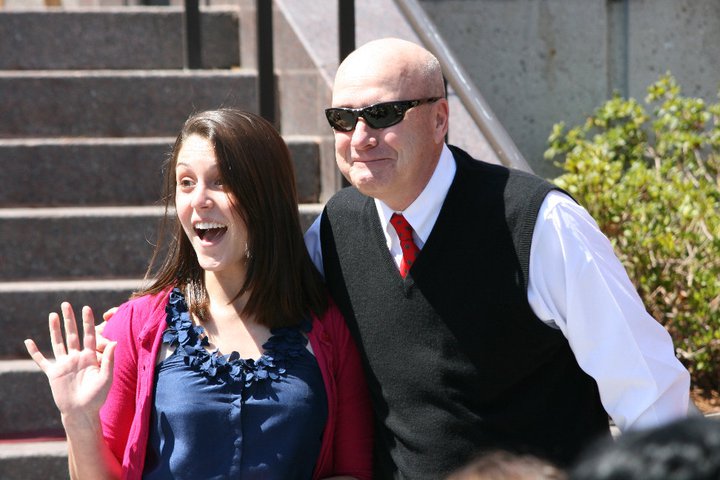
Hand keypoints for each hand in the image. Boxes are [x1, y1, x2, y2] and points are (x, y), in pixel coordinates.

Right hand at [25, 302, 115, 420]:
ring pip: (58, 342)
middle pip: (72, 334)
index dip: (87, 321)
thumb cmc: (97, 397)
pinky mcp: (53, 374)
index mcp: (90, 357)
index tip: (86, 307)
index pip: (89, 335)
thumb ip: (109, 359)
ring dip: (54, 329)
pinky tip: (29, 342)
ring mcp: (64, 364)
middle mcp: (76, 357)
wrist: (82, 412)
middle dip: (70, 319)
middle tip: (66, 304)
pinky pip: (42, 361)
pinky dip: (35, 352)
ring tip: (53, 315)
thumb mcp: (106, 377)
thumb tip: (115, 341)